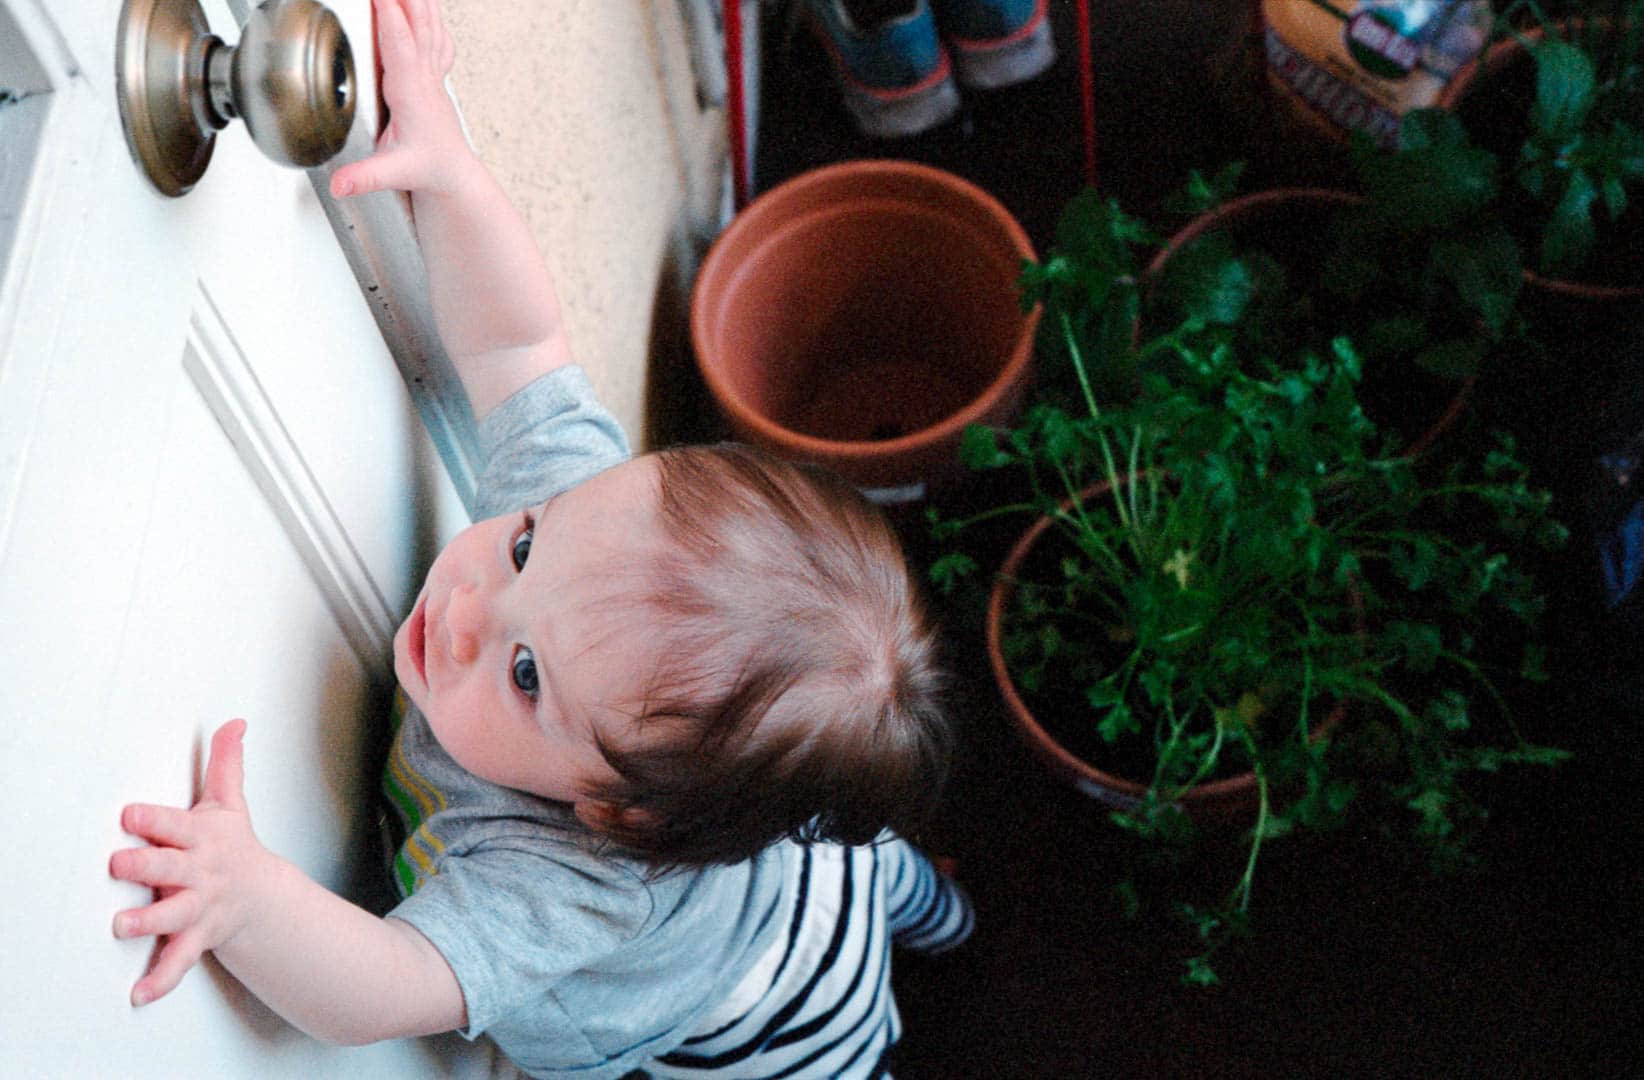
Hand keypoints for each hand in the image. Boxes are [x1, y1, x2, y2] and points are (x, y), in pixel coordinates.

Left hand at [111, 719, 275, 1006]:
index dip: (153, 821)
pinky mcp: (196, 938)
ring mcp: (198, 908)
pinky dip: (160, 980)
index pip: (176, 825)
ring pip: (173, 916)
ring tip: (122, 926)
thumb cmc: (233, 847)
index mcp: (203, 838)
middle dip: (145, 867)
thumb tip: (236, 721)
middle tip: (119, 864)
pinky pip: (178, 961)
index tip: (130, 815)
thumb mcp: (230, 803)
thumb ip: (226, 763)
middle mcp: (201, 873)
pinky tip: (138, 993)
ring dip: (149, 921)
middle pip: (171, 868)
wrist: (262, 898)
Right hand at [330, 0, 469, 198]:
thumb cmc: (429, 169)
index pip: (400, 44)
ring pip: (431, 23)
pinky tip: (428, 4)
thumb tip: (340, 184)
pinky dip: (431, 13)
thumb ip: (366, 177)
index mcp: (412, 92)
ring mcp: (433, 73)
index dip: (389, 15)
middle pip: (419, 22)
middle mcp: (426, 77)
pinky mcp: (435, 74)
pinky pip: (436, 34)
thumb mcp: (394, 174)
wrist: (454, 174)